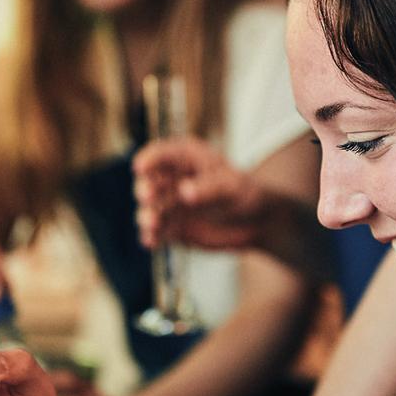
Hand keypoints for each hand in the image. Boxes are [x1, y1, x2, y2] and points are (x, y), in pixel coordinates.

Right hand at [133, 137, 266, 251]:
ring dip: (146, 216)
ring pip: (150, 209)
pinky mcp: (172, 227)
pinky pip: (157, 232)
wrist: (255, 223)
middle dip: (145, 189)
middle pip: (150, 182)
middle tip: (147, 197)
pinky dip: (151, 236)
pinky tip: (150, 242)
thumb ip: (208, 188)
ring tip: (151, 223)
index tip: (140, 167)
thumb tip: (184, 192)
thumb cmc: (246, 194)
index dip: (149, 158)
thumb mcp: (231, 187)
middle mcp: (173, 179)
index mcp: (186, 158)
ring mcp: (170, 204)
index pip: (161, 153)